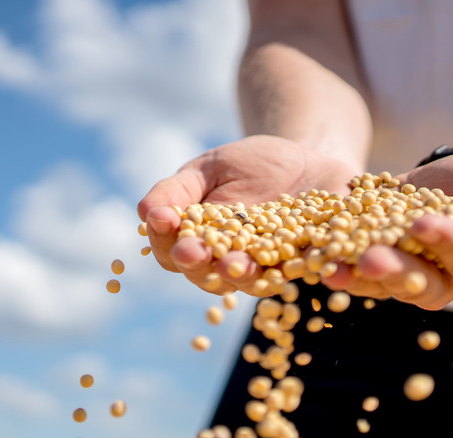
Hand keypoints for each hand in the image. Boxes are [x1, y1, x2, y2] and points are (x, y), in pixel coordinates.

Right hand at [137, 134, 358, 294]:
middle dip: (199, 264)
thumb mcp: (208, 170)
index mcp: (201, 244)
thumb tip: (145, 214)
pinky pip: (303, 268)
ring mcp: (270, 266)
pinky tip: (301, 261)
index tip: (160, 222)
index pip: (173, 252)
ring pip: (253, 279)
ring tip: (235, 264)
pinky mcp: (308, 260)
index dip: (164, 240)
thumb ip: (176, 191)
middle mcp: (232, 263)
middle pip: (208, 275)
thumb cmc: (249, 165)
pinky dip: (303, 267)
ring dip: (242, 274)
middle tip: (193, 253)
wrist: (304, 158)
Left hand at [322, 153, 452, 309]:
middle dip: (394, 270)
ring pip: (379, 284)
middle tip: (371, 259)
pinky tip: (312, 256)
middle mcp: (442, 282)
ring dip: (354, 277)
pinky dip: (333, 263)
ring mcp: (404, 278)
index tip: (424, 222)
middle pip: (418, 282)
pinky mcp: (374, 266)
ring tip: (330, 268)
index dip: (446, 242)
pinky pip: (353, 270)